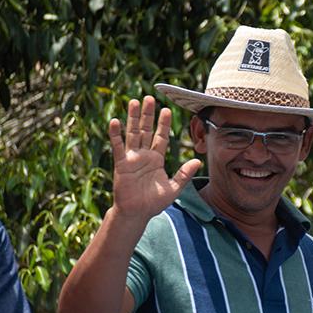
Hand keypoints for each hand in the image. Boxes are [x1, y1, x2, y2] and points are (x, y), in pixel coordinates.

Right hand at [108, 96, 200, 221]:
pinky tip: (115, 121)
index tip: (166, 109)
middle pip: (146, 130)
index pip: (161, 137)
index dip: (163, 123)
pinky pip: (118, 147)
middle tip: (149, 97)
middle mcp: (144, 155)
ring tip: (133, 102)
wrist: (136, 214)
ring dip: (132, 118)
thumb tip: (197, 161)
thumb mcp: (173, 188)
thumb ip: (184, 174)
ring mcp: (132, 158)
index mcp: (156, 159)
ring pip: (132, 134)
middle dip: (148, 114)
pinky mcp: (121, 164)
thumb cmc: (153, 203)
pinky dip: (116, 135)